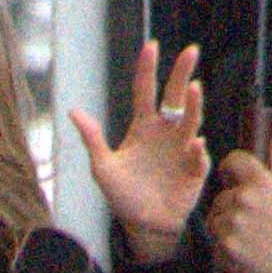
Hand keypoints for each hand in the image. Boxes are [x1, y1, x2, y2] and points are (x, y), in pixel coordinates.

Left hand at [70, 41, 206, 261]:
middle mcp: (166, 132)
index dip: (147, 69)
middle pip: (175, 97)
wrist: (144, 225)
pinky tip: (194, 144)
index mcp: (143, 127)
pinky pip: (198, 156)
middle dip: (183, 73)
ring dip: (194, 105)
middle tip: (191, 51)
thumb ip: (92, 139)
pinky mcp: (194, 170)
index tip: (152, 47)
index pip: (145, 91)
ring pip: (191, 120)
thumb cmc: (123, 195)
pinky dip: (197, 150)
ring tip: (194, 88)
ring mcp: (182, 149)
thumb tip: (73, 111)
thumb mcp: (103, 168)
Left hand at [208, 135, 271, 272]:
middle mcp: (242, 202)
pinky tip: (248, 252)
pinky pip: (217, 246)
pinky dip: (227, 251)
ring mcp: (232, 228)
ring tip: (251, 237)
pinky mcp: (227, 253)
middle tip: (253, 221)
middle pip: (221, 197)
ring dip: (226, 228)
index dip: (232, 170)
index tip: (235, 180)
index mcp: (259, 182)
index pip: (231, 161)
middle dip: (232, 206)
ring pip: (215, 221)